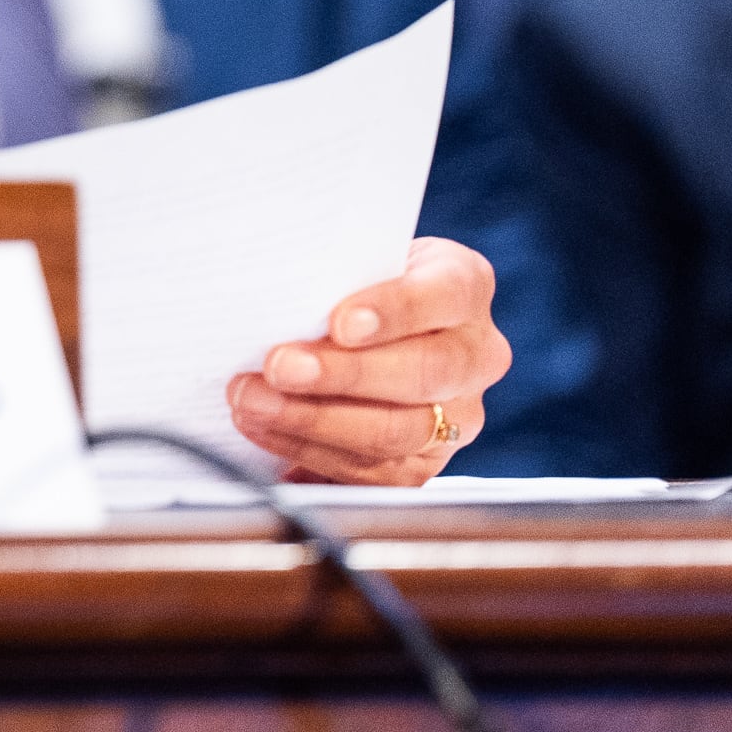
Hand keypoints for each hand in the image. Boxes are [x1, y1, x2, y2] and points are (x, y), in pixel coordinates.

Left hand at [228, 236, 508, 485]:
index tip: (340, 323)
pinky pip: (377, 472)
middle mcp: (475, 354)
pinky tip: (271, 434)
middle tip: (279, 368)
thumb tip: (275, 302)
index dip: (393, 310)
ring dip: (314, 422)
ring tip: (255, 404)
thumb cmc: (356, 281)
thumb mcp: (355, 259)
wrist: (375, 322)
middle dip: (341, 375)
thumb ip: (333, 275)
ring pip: (396, 431)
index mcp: (465, 285)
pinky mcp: (429, 460)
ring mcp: (460, 414)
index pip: (444, 294)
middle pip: (422, 373)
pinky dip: (314, 454)